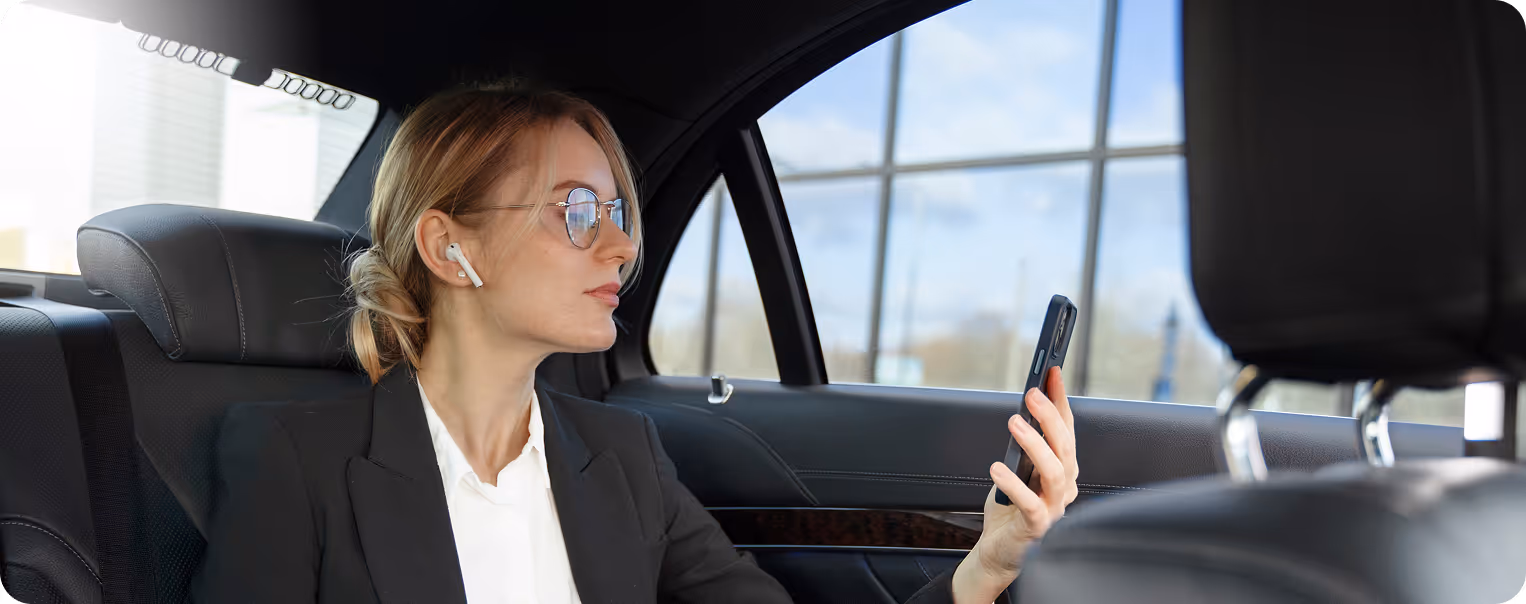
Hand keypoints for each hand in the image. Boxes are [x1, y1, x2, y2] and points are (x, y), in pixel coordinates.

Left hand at [951, 366, 1079, 603]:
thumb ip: (1024, 446)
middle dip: (1050, 416)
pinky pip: (1029, 502)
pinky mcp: (1038, 527)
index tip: (1051, 373)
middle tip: (1032, 394)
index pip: (1066, 430)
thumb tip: (1023, 410)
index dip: (1061, 401)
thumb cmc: (1009, 510)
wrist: (999, 552)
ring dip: (1035, 443)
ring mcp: (1054, 508)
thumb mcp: (1017, 469)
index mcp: (1062, 470)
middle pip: (1066, 447)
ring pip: (1055, 471)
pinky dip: (1013, 483)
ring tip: (1015, 422)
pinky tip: (997, 468)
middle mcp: (1064, 487)